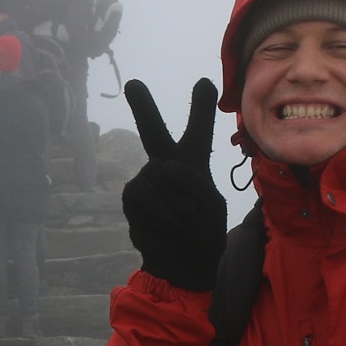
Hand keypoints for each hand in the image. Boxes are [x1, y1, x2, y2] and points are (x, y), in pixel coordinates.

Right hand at [121, 79, 228, 292]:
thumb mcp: (213, 203)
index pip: (198, 131)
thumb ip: (193, 179)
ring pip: (159, 175)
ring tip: (183, 219)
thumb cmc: (203, 231)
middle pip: (154, 132)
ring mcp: (147, 179)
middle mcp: (167, 165)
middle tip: (132, 84)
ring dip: (176, 201)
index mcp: (193, 163)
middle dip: (143, 107)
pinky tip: (169, 224)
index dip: (200, 108)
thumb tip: (163, 167)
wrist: (184, 263)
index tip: (204, 82)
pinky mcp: (132, 195)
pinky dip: (162, 210)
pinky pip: (146, 192)